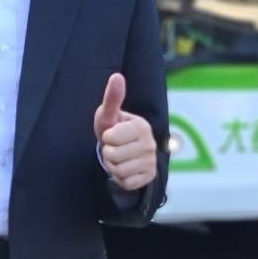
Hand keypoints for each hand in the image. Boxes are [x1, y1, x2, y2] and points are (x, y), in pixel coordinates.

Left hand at [93, 73, 156, 190]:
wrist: (124, 153)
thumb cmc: (113, 130)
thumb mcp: (109, 115)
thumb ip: (112, 97)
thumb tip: (117, 76)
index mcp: (141, 126)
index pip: (110, 137)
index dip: (106, 137)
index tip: (112, 134)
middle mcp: (150, 143)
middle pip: (113, 155)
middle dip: (108, 153)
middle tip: (114, 148)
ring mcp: (151, 161)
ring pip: (118, 170)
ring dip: (113, 166)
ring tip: (118, 158)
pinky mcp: (149, 177)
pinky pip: (126, 182)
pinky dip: (120, 178)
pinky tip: (124, 169)